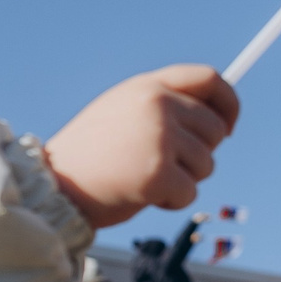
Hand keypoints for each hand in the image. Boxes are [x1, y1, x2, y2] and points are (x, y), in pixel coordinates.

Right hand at [42, 66, 238, 228]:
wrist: (52, 185)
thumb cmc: (90, 156)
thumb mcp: (123, 113)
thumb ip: (163, 107)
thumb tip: (217, 119)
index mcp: (148, 86)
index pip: (210, 79)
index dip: (228, 104)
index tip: (228, 127)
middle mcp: (158, 105)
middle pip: (215, 129)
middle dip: (200, 155)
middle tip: (166, 167)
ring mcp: (159, 137)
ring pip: (206, 164)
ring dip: (183, 180)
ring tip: (144, 180)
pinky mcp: (159, 173)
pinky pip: (190, 194)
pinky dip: (171, 202)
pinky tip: (140, 195)